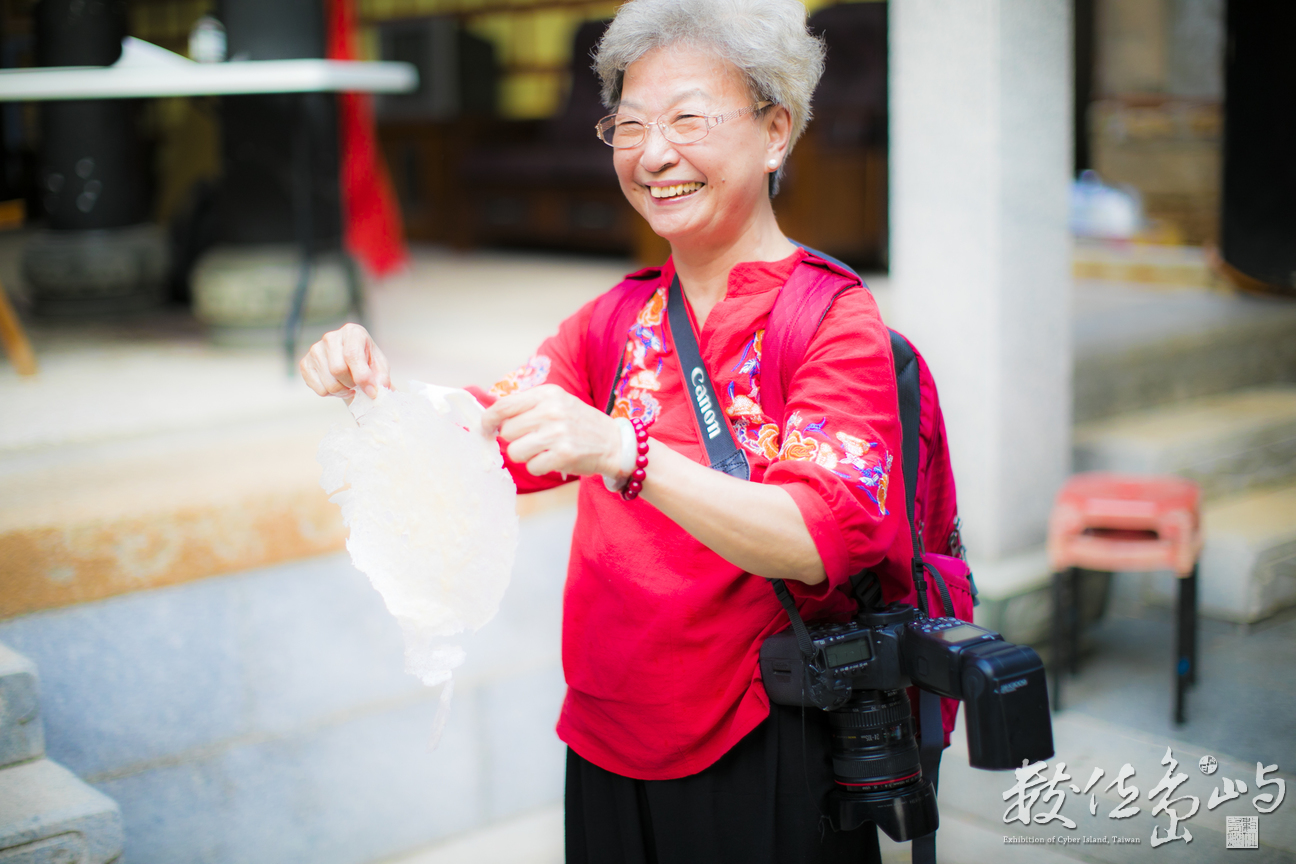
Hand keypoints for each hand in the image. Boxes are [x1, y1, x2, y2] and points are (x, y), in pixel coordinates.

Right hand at [299, 323, 390, 400]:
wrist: (351, 362)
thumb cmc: (367, 361)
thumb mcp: (380, 366)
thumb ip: (381, 378)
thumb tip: (374, 391)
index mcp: (352, 332)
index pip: (352, 355)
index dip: (362, 376)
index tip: (371, 391)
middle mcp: (331, 337)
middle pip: (338, 370)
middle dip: (352, 384)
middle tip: (358, 386)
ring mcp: (315, 349)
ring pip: (329, 383)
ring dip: (343, 391)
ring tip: (349, 386)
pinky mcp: (305, 363)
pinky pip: (319, 389)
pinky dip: (331, 394)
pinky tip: (337, 385)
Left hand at [481, 384, 622, 477]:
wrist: (615, 442)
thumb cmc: (580, 424)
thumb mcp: (557, 403)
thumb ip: (528, 407)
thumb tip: (493, 418)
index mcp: (547, 394)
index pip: (503, 406)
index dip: (488, 419)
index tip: (485, 428)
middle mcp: (551, 410)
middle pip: (507, 432)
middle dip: (515, 440)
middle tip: (533, 440)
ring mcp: (557, 433)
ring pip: (515, 452)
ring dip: (526, 456)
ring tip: (543, 451)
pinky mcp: (563, 454)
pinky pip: (532, 467)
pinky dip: (539, 467)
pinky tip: (553, 460)